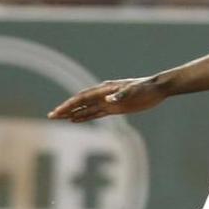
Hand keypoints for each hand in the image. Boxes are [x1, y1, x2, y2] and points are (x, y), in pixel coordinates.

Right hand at [48, 77, 166, 122]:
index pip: (82, 98)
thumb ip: (121, 95)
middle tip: (51, 116)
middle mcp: (103, 95)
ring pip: (86, 108)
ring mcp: (108, 102)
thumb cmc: (146, 88)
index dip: (69, 105)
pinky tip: (76, 120)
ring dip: (72, 113)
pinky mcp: (115, 108)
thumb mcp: (134, 91)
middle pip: (80, 103)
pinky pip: (96, 113)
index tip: (58, 112)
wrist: (157, 89)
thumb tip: (108, 99)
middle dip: (65, 109)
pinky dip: (85, 116)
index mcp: (105, 89)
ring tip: (59, 118)